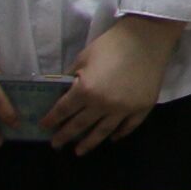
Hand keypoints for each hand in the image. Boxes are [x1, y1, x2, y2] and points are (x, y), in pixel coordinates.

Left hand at [43, 17, 183, 152]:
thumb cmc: (111, 44)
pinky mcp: (142, 107)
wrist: (147, 37)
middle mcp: (103, 105)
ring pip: (103, 132)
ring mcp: (124, 109)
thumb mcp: (83, 58)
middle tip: (56, 144)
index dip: (51, 120)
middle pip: (79, 125)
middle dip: (64, 136)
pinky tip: (112, 138)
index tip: (43, 127)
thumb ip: (72, 78)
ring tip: (79, 152)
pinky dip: (120, 134)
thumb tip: (63, 92)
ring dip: (89, 143)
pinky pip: (129, 126)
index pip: (62, 111)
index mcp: (85, 91)